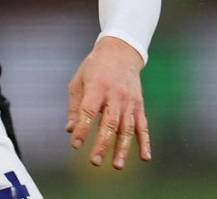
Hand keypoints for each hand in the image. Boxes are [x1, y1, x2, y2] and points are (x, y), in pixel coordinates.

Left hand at [66, 37, 150, 168]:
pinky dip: (145, 142)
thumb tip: (70, 130)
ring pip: (127, 128)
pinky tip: (145, 157)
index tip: (76, 145)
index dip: (82, 129)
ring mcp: (129, 101)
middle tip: (95, 161)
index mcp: (97, 87)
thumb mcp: (79, 80)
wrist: (121, 52)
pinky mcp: (139, 105)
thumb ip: (75, 106)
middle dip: (102, 143)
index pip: (88, 111)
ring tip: (117, 165)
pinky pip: (143, 126)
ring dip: (123, 148)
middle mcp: (115, 95)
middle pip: (109, 123)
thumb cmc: (95, 67)